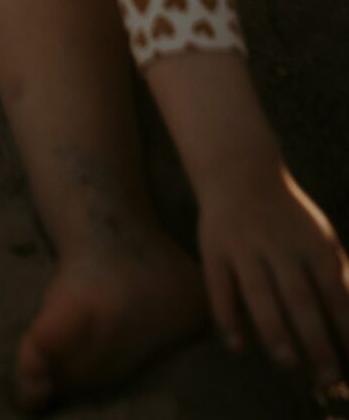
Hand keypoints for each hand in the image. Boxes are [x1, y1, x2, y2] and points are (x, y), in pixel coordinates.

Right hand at [194, 159, 348, 390]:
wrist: (237, 171)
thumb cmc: (287, 215)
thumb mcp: (319, 236)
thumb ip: (338, 275)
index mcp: (311, 243)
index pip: (333, 292)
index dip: (344, 328)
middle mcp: (278, 244)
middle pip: (299, 299)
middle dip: (315, 342)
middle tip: (327, 378)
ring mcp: (243, 247)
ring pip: (259, 295)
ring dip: (274, 333)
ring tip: (289, 364)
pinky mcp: (213, 249)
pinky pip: (219, 288)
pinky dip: (227, 318)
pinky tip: (237, 347)